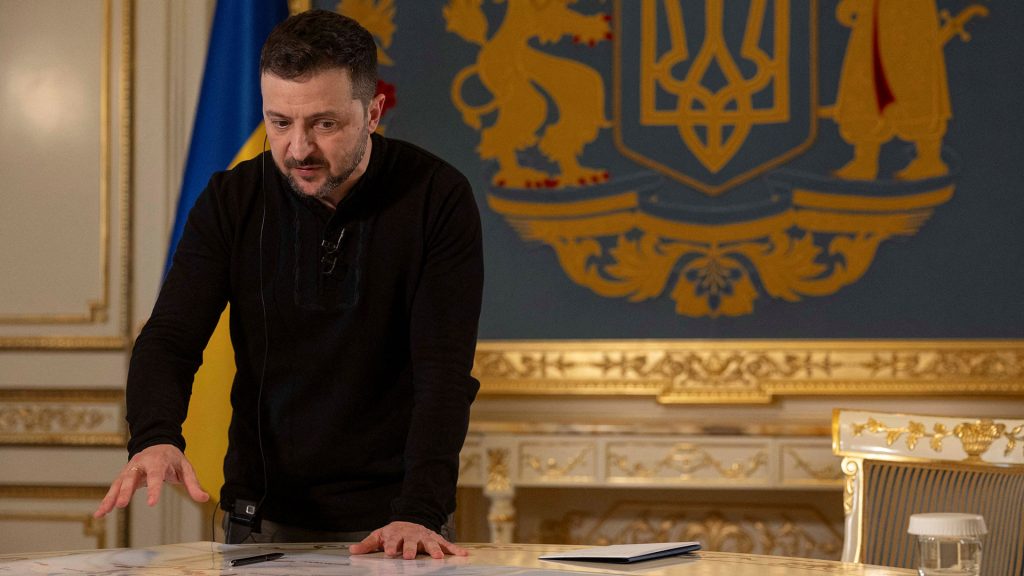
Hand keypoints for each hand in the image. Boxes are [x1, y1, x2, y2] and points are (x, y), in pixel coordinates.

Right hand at [93, 444, 208, 517]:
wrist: (158, 444)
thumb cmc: (172, 459)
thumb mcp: (186, 469)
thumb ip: (193, 484)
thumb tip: (204, 499)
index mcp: (157, 461)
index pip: (155, 476)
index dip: (153, 489)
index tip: (151, 503)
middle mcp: (141, 464)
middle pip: (131, 477)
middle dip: (126, 491)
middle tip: (121, 505)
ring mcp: (130, 469)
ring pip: (119, 483)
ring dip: (111, 497)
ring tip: (104, 512)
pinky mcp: (124, 476)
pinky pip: (114, 488)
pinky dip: (106, 500)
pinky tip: (100, 513)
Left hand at [349, 521, 467, 559]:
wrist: (410, 521)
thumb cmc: (393, 533)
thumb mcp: (378, 536)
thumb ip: (367, 545)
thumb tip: (352, 550)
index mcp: (396, 534)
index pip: (393, 540)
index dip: (392, 545)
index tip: (391, 552)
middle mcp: (411, 535)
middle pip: (411, 541)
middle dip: (411, 548)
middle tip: (410, 556)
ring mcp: (424, 537)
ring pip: (430, 543)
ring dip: (434, 550)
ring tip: (438, 558)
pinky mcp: (435, 539)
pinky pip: (446, 544)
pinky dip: (454, 549)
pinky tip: (463, 555)